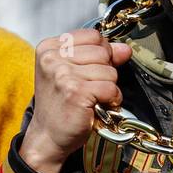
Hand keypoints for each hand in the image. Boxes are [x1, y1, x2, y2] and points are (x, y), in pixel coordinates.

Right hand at [20, 29, 131, 172]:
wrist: (48, 136)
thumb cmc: (60, 105)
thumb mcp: (74, 72)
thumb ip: (98, 56)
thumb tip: (125, 49)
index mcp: (49, 48)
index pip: (93, 36)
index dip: (101, 53)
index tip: (90, 70)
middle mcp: (52, 59)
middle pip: (103, 51)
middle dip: (105, 71)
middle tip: (89, 87)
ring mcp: (63, 75)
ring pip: (109, 71)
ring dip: (108, 87)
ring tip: (92, 98)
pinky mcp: (76, 92)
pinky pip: (111, 88)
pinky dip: (111, 100)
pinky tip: (97, 106)